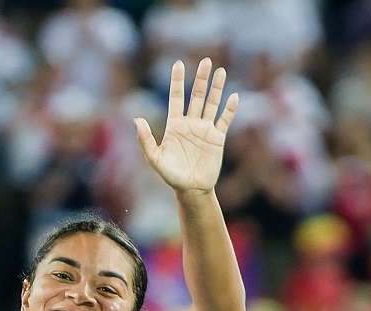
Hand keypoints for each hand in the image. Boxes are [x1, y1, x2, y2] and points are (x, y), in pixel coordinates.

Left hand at [135, 58, 238, 192]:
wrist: (190, 188)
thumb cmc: (170, 174)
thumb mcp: (154, 158)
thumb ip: (145, 139)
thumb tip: (136, 120)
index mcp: (174, 125)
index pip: (176, 98)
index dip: (177, 81)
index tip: (178, 64)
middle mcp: (190, 124)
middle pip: (196, 96)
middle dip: (200, 79)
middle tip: (205, 61)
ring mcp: (205, 129)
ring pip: (212, 103)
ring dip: (216, 88)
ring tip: (220, 71)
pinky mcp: (217, 138)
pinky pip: (224, 120)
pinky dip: (229, 109)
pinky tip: (234, 96)